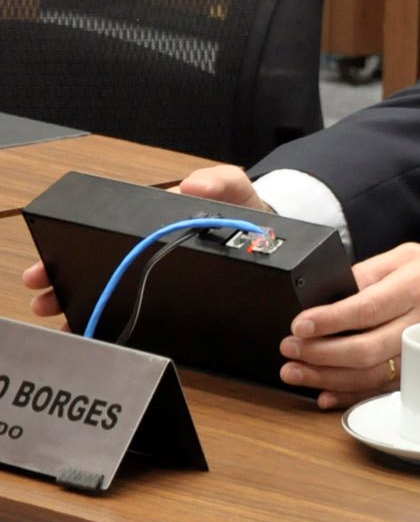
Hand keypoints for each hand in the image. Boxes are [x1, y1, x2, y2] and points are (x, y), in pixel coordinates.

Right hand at [20, 165, 270, 320]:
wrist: (273, 241)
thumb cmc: (245, 211)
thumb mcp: (235, 190)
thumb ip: (220, 182)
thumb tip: (192, 187)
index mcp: (154, 225)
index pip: (102, 236)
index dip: (68, 249)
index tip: (47, 266)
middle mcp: (150, 251)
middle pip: (97, 268)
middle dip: (63, 284)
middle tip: (43, 300)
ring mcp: (162, 277)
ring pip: (113, 294)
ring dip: (84, 310)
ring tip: (62, 324)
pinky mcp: (180, 299)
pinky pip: (147, 314)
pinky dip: (123, 326)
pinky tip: (105, 339)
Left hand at [277, 244, 419, 409]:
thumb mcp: (408, 257)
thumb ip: (367, 272)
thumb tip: (326, 294)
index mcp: (414, 288)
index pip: (366, 308)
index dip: (329, 320)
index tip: (300, 325)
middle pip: (366, 348)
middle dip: (320, 353)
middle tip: (290, 350)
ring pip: (372, 374)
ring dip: (328, 378)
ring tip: (297, 372)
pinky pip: (384, 389)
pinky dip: (351, 395)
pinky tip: (326, 393)